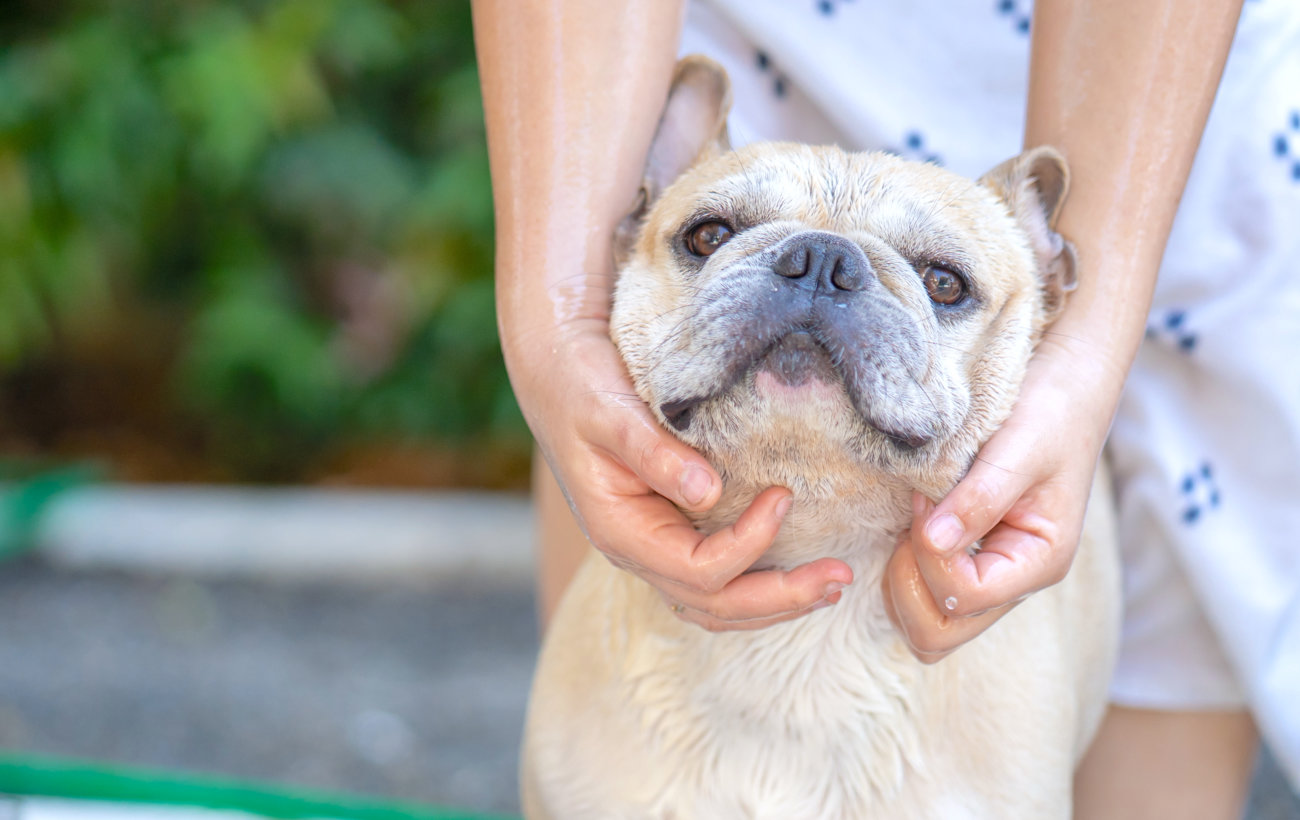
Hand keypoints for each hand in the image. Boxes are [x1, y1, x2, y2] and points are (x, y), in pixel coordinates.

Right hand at [519, 314, 852, 631]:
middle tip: (839, 574)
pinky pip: (714, 579)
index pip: (696, 568)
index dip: (748, 544)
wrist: (557, 369)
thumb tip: (708, 492)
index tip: (783, 495)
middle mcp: (636, 550)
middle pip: (713, 604)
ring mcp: (651, 546)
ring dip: (775, 601)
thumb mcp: (609, 411)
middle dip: (781, 597)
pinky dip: (757, 583)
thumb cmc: (580, 385)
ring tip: (830, 585)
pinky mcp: (667, 531)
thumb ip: (653, 452)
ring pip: (715, 605)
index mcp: (620, 530)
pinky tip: (794, 571)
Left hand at [883, 336, 1114, 661]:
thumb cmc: (1051, 410)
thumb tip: (935, 542)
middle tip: (911, 524)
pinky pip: (924, 594)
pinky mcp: (969, 559)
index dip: (930, 555)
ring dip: (903, 581)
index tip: (927, 500)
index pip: (963, 596)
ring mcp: (990, 574)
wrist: (1063, 384)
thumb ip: (979, 498)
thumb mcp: (1020, 447)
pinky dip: (904, 571)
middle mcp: (1014, 580)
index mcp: (1039, 562)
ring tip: (912, 523)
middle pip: (940, 633)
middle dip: (909, 583)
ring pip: (928, 623)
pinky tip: (911, 524)